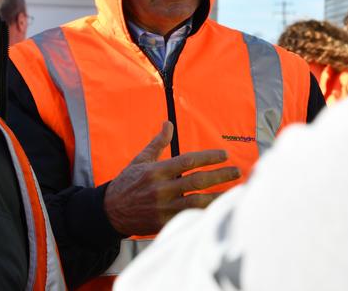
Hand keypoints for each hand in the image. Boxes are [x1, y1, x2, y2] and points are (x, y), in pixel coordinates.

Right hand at [104, 121, 240, 235]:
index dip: (208, 157)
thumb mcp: (140, 160)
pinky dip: (204, 215)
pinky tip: (218, 210)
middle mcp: (161, 189)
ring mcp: (163, 208)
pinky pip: (189, 219)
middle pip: (197, 181)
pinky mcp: (163, 224)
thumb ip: (157, 143)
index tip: (224, 155)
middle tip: (236, 171)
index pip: (188, 161)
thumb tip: (168, 123)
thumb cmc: (127, 182)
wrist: (110, 211)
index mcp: (156, 171)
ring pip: (197, 202)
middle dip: (220, 176)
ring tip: (233, 192)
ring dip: (217, 197)